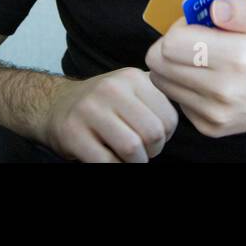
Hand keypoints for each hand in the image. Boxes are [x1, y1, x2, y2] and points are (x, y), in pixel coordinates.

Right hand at [40, 68, 178, 161]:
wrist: (55, 106)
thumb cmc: (103, 105)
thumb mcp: (130, 89)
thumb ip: (157, 96)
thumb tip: (190, 111)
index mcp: (132, 77)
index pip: (169, 117)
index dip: (166, 137)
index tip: (153, 139)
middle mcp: (112, 89)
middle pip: (153, 133)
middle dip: (152, 152)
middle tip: (142, 152)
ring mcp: (90, 110)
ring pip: (132, 148)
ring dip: (135, 163)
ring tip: (128, 159)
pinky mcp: (73, 132)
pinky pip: (107, 162)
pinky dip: (115, 168)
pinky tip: (110, 161)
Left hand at [145, 0, 245, 138]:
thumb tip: (215, 9)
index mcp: (239, 57)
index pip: (172, 42)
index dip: (180, 25)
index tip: (199, 23)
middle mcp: (223, 91)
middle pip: (159, 63)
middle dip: (171, 44)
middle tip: (196, 38)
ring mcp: (215, 114)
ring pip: (162, 82)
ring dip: (175, 65)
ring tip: (202, 56)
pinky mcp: (210, 128)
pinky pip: (177, 99)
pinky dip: (185, 85)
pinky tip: (209, 76)